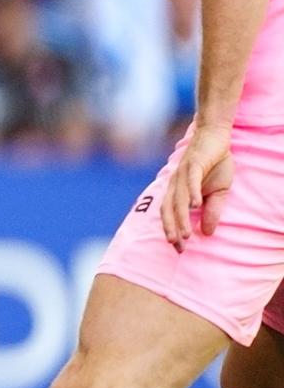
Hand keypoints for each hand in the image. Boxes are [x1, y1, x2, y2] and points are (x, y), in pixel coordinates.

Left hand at [162, 123, 233, 250]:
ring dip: (180, 217)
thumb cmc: (214, 165)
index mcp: (178, 191)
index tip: (178, 249)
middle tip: (177, 246)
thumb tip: (208, 233)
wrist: (215, 138)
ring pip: (178, 199)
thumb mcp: (218, 192)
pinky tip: (195, 205)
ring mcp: (183, 174)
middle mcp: (175, 184)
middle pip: (168, 209)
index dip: (172, 231)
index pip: (171, 214)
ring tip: (185, 234)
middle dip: (171, 229)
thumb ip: (211, 211)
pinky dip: (192, 193)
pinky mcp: (194, 164)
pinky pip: (191, 180)